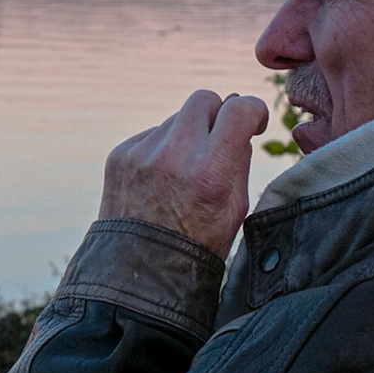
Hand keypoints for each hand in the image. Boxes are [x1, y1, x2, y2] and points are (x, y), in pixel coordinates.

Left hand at [99, 91, 269, 258]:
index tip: (254, 121)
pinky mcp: (119, 155)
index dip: (253, 110)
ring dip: (187, 136)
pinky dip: (161, 150)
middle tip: (218, 140)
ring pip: (176, 119)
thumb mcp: (235, 207)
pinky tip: (160, 182)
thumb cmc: (198, 243)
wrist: (140, 272)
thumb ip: (240, 156)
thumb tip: (240, 113)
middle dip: (217, 115)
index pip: (238, 109)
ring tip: (184, 174)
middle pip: (204, 100)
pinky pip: (151, 136)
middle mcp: (174, 156)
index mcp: (210, 173)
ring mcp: (142, 153)